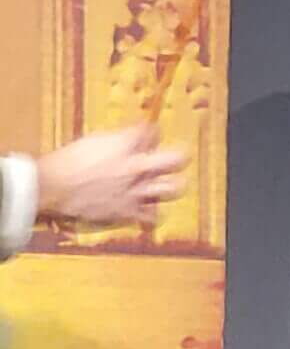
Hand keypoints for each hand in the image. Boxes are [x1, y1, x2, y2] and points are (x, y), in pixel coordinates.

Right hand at [37, 126, 184, 228]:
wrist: (51, 187)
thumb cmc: (67, 162)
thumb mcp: (93, 140)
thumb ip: (117, 139)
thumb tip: (133, 135)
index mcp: (125, 145)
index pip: (155, 132)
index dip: (154, 133)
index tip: (150, 136)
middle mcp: (135, 167)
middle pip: (177, 158)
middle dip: (180, 156)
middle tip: (174, 158)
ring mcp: (134, 191)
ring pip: (173, 189)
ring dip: (171, 185)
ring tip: (165, 184)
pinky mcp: (126, 212)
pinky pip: (151, 217)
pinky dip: (153, 214)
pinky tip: (149, 209)